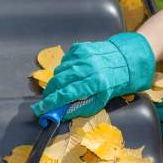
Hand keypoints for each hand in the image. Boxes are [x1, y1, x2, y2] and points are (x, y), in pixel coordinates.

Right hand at [31, 32, 154, 120]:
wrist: (122, 60)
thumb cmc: (112, 83)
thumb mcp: (100, 101)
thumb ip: (80, 108)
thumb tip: (61, 114)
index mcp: (94, 83)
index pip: (66, 94)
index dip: (51, 103)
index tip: (40, 109)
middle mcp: (87, 67)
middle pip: (59, 81)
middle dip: (50, 93)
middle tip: (47, 100)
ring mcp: (82, 56)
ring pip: (59, 71)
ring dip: (57, 82)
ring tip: (63, 87)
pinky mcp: (79, 48)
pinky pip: (64, 61)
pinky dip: (64, 70)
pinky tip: (72, 74)